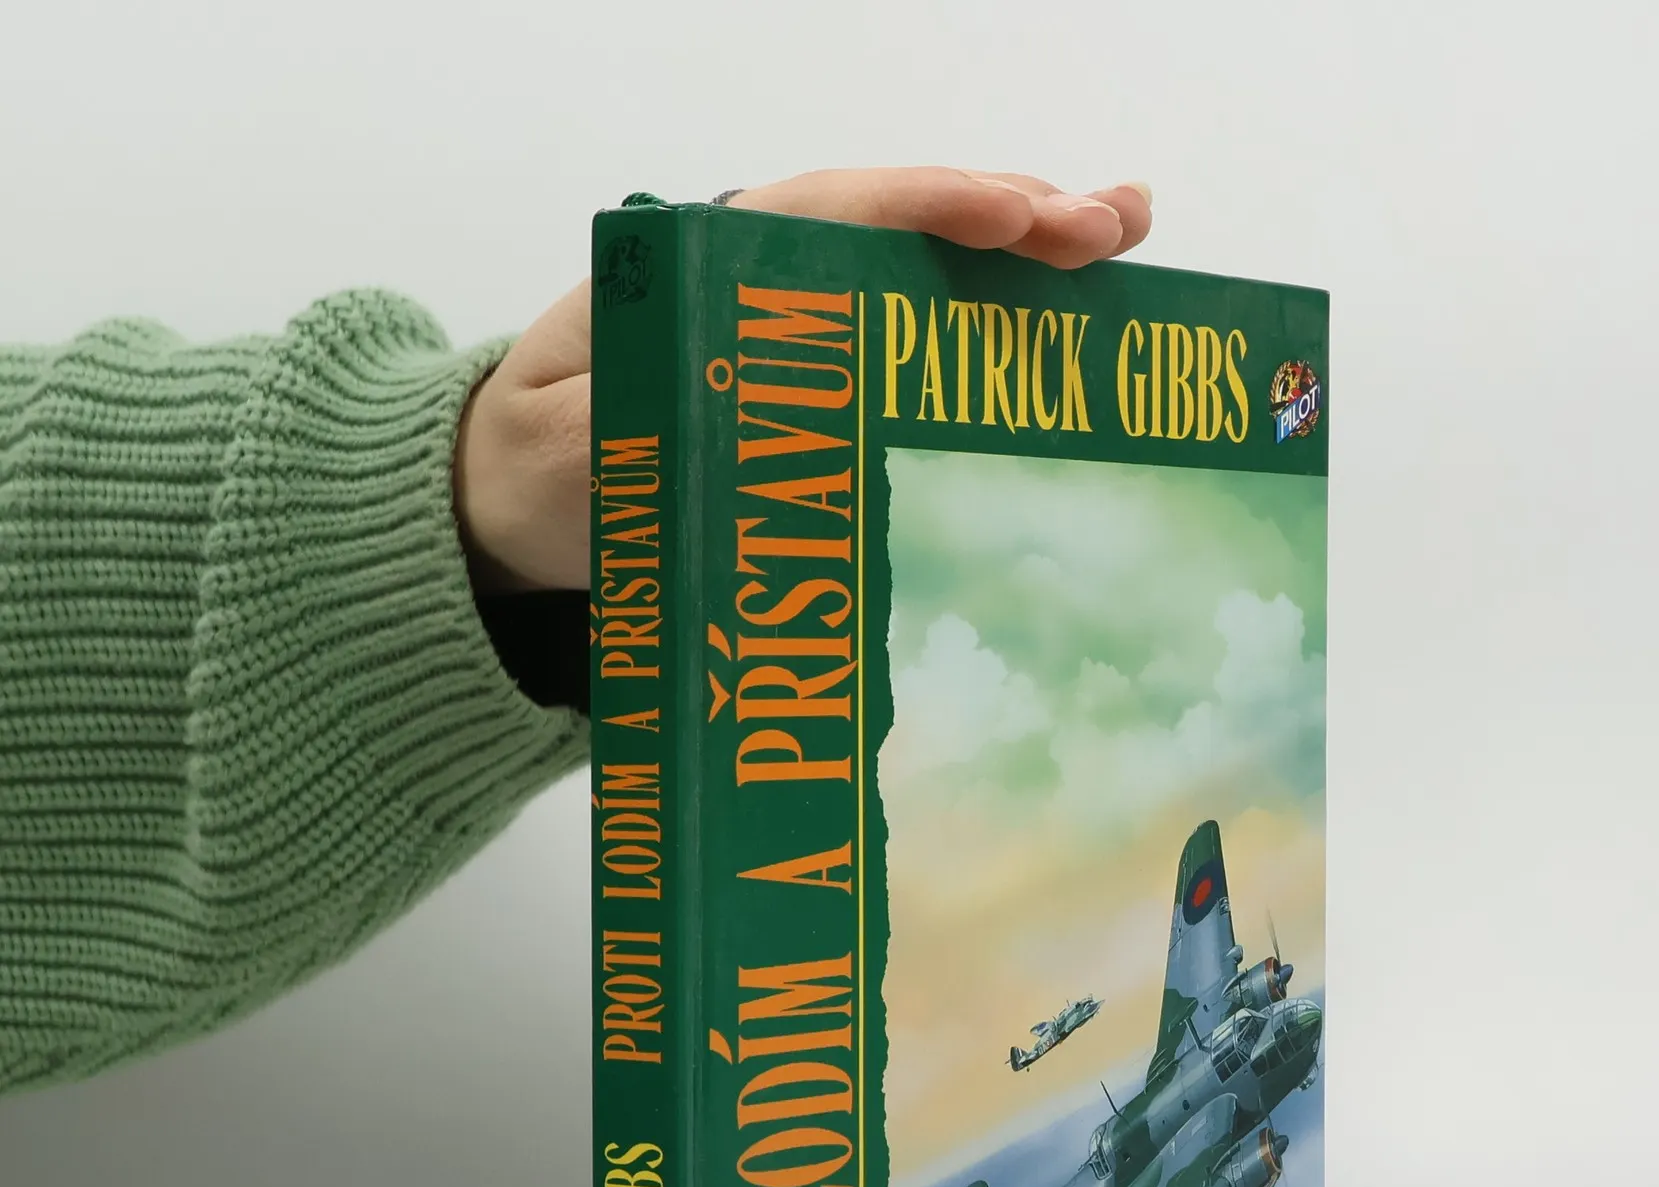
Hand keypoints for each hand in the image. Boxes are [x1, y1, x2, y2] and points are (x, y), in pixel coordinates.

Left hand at [454, 168, 1152, 592]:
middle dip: (1013, 215)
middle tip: (1111, 227)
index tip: (1013, 215)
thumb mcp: (568, 451)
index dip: (929, 207)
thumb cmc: (541, 469)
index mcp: (709, 267)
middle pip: (904, 223)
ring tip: (1130, 236)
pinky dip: (1004, 319)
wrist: (519, 500)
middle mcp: (774, 278)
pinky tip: (1080, 314)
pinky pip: (928, 330)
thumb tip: (735, 412)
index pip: (834, 214)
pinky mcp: (834, 375)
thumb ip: (629, 425)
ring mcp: (812, 323)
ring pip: (931, 266)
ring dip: (1031, 251)